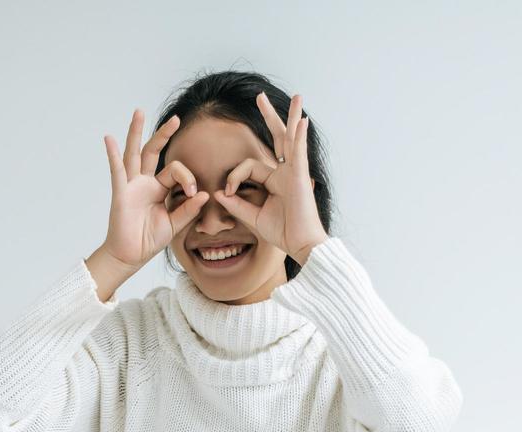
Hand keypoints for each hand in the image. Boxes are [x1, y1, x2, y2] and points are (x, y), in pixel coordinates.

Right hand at [100, 108, 210, 270]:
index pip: (175, 171)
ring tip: (139, 112)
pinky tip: (109, 139)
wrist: (131, 255)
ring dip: (136, 132)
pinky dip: (113, 155)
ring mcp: (131, 185)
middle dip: (164, 134)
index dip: (187, 178)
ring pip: (135, 153)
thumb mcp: (175, 224)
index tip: (193, 194)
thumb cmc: (150, 240)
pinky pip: (117, 171)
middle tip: (176, 118)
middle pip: (154, 151)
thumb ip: (188, 210)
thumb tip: (205, 194)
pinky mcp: (121, 193)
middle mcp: (144, 182)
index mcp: (159, 188)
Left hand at [213, 92, 328, 264]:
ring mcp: (294, 172)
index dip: (234, 176)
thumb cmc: (282, 233)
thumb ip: (236, 205)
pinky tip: (302, 121)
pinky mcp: (300, 177)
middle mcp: (285, 172)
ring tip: (298, 97)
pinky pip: (298, 152)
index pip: (249, 166)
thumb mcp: (253, 217)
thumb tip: (219, 192)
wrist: (299, 244)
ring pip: (291, 139)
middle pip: (276, 139)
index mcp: (274, 181)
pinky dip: (300, 137)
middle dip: (269, 117)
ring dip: (292, 117)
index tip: (228, 193)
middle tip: (260, 97)